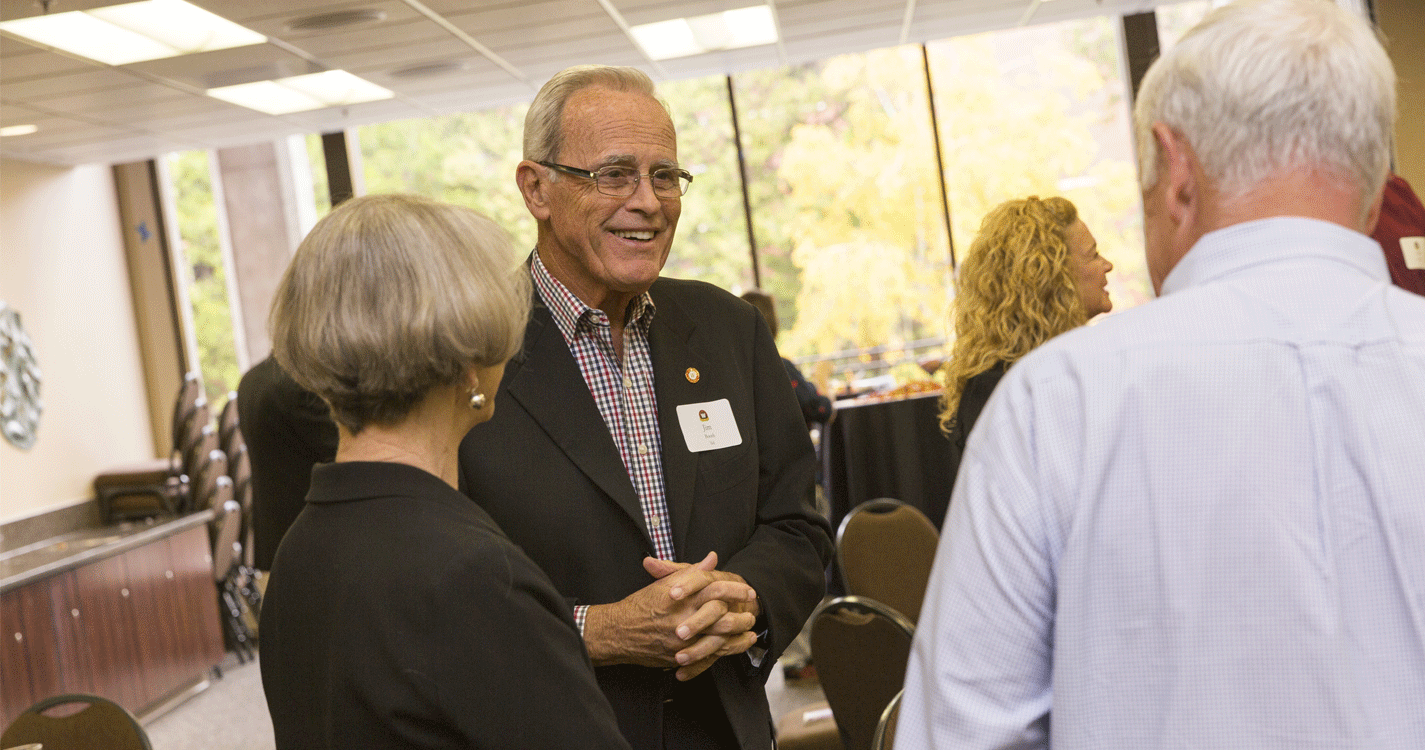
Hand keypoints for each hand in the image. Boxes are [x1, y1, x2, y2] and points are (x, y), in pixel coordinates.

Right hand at [582, 552, 758, 676]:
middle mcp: (682, 619)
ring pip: (718, 640)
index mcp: (681, 597)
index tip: (748, 590)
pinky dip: (724, 652)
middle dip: (741, 615)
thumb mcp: (665, 583)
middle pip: (721, 617)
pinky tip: (735, 647)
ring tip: (750, 632)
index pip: (715, 589)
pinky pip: (708, 657)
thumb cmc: (641, 605)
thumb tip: (712, 558)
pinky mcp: (679, 657)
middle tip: (752, 612)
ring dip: (737, 636)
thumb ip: (691, 571)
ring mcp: (681, 641)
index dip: (735, 589)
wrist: (618, 632)